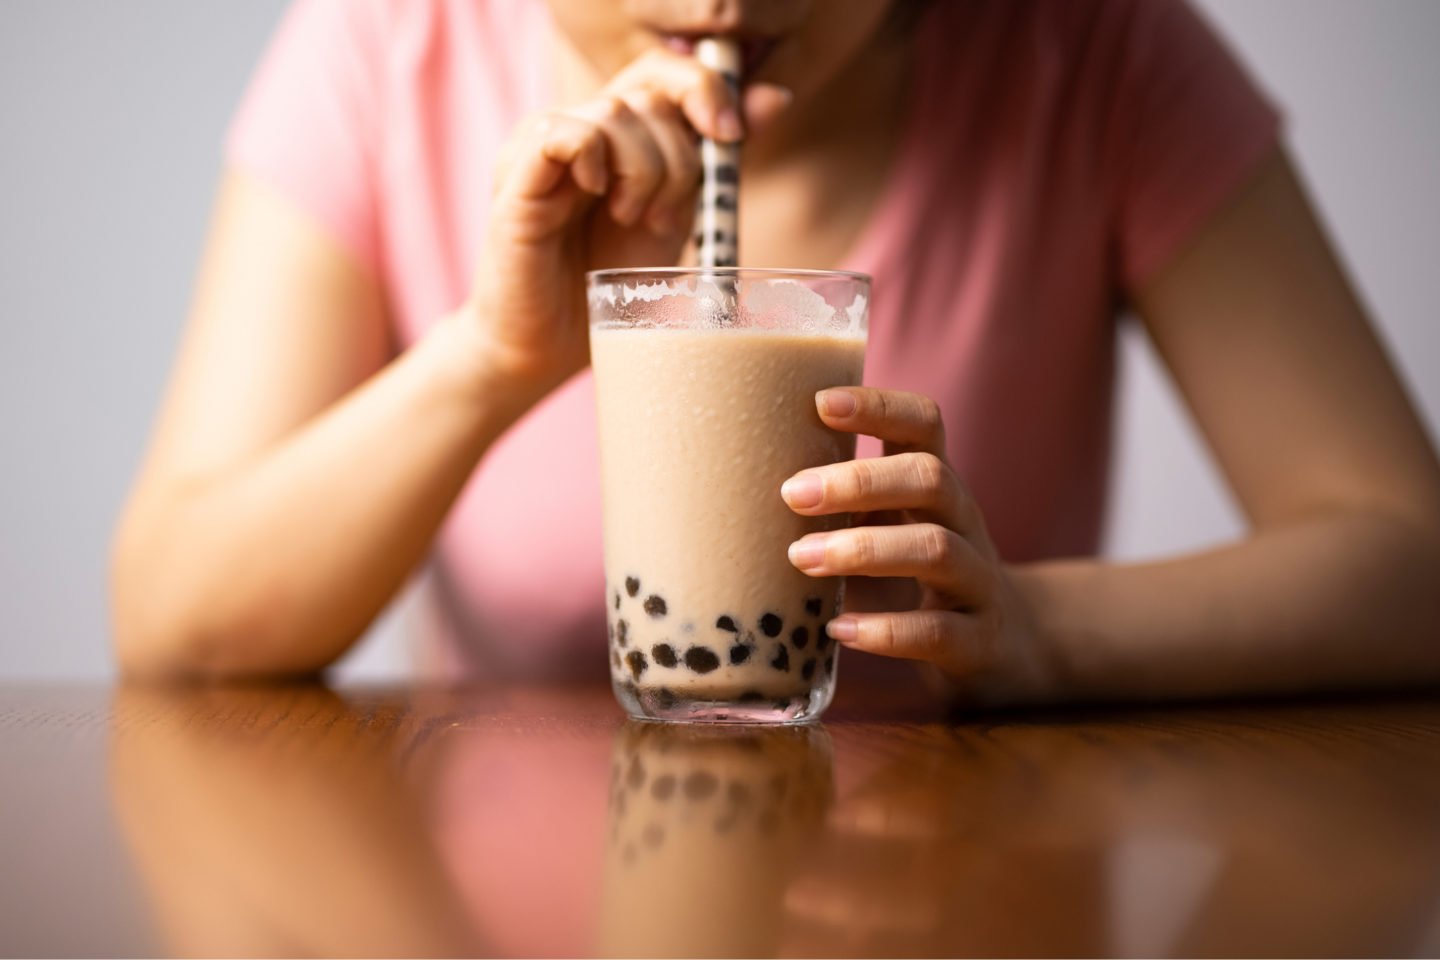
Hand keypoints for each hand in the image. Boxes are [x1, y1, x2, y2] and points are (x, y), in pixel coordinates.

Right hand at [464, 49, 789, 397]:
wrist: (551, 345)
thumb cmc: (608, 285)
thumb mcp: (677, 215)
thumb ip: (713, 158)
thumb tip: (775, 98)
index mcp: (617, 133)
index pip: (662, 69)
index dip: (703, 88)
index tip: (730, 135)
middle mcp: (579, 126)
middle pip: (648, 94)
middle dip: (680, 159)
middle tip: (664, 217)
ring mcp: (543, 146)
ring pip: (614, 112)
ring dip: (643, 171)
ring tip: (631, 220)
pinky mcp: (516, 176)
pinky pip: (561, 134)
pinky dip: (592, 159)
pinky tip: (598, 196)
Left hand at [780, 387, 1059, 704]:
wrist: (1002, 644)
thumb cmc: (914, 575)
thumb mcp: (885, 526)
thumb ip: (835, 508)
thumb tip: (729, 494)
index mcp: (935, 485)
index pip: (924, 424)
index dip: (879, 406)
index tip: (819, 403)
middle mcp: (963, 522)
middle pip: (930, 479)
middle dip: (860, 481)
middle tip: (791, 494)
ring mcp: (977, 580)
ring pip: (936, 549)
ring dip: (864, 550)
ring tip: (801, 559)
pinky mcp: (978, 639)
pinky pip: (938, 631)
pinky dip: (886, 630)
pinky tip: (838, 630)